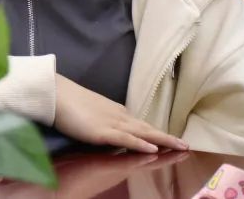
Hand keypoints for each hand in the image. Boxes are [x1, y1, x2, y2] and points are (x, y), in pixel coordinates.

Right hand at [53, 74, 188, 153]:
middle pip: (149, 128)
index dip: (158, 133)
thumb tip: (112, 127)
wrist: (57, 93)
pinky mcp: (103, 131)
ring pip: (144, 133)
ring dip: (164, 140)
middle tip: (187, 145)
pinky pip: (126, 139)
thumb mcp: (92, 112)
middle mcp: (120, 116)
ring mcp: (113, 123)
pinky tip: (154, 149)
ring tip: (181, 147)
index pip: (142, 125)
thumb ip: (104, 119)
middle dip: (168, 138)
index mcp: (117, 113)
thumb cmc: (70, 103)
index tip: (173, 139)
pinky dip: (141, 144)